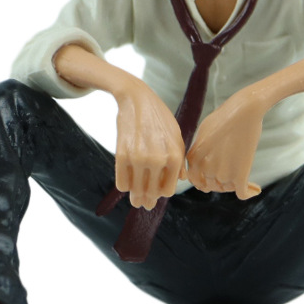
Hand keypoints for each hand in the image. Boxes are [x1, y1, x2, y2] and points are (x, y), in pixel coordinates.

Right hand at [114, 83, 187, 209]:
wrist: (137, 99)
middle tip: (144, 204)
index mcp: (174, 156)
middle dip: (148, 200)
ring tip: (135, 200)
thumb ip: (180, 159)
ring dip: (135, 197)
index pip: (167, 190)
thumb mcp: (176, 136)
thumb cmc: (159, 118)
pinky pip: (122, 183)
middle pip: (151, 193)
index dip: (162, 192)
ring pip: (136, 190)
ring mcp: (139, 158)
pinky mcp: (122, 155)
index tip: (158, 191)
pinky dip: (124, 186)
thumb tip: (182, 180)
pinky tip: (126, 185)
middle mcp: (158, 159)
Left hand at [186, 89, 263, 198]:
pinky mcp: (240, 175)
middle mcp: (206, 169)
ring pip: (227, 188)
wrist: (244, 110)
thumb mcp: (204, 132)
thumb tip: (199, 163)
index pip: (196, 180)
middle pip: (212, 185)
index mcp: (194, 158)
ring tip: (246, 178)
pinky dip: (250, 192)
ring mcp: (223, 173)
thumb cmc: (225, 117)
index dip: (205, 181)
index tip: (215, 180)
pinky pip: (243, 193)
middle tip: (233, 174)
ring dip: (235, 185)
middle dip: (220, 182)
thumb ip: (199, 151)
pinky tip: (256, 189)